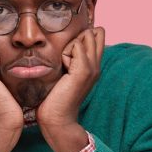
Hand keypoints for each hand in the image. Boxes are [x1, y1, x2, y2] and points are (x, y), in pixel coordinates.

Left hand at [37, 27, 104, 151]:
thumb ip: (66, 59)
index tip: (67, 53)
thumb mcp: (62, 74)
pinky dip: (65, 53)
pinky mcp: (83, 71)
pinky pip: (77, 46)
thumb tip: (61, 44)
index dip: (81, 36)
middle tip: (64, 59)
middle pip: (93, 33)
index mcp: (93, 66)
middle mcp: (97, 65)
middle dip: (76, 38)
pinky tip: (62, 69)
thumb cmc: (54, 98)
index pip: (97, 35)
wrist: (57, 119)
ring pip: (85, 37)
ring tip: (63, 66)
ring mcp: (92, 68)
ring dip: (69, 46)